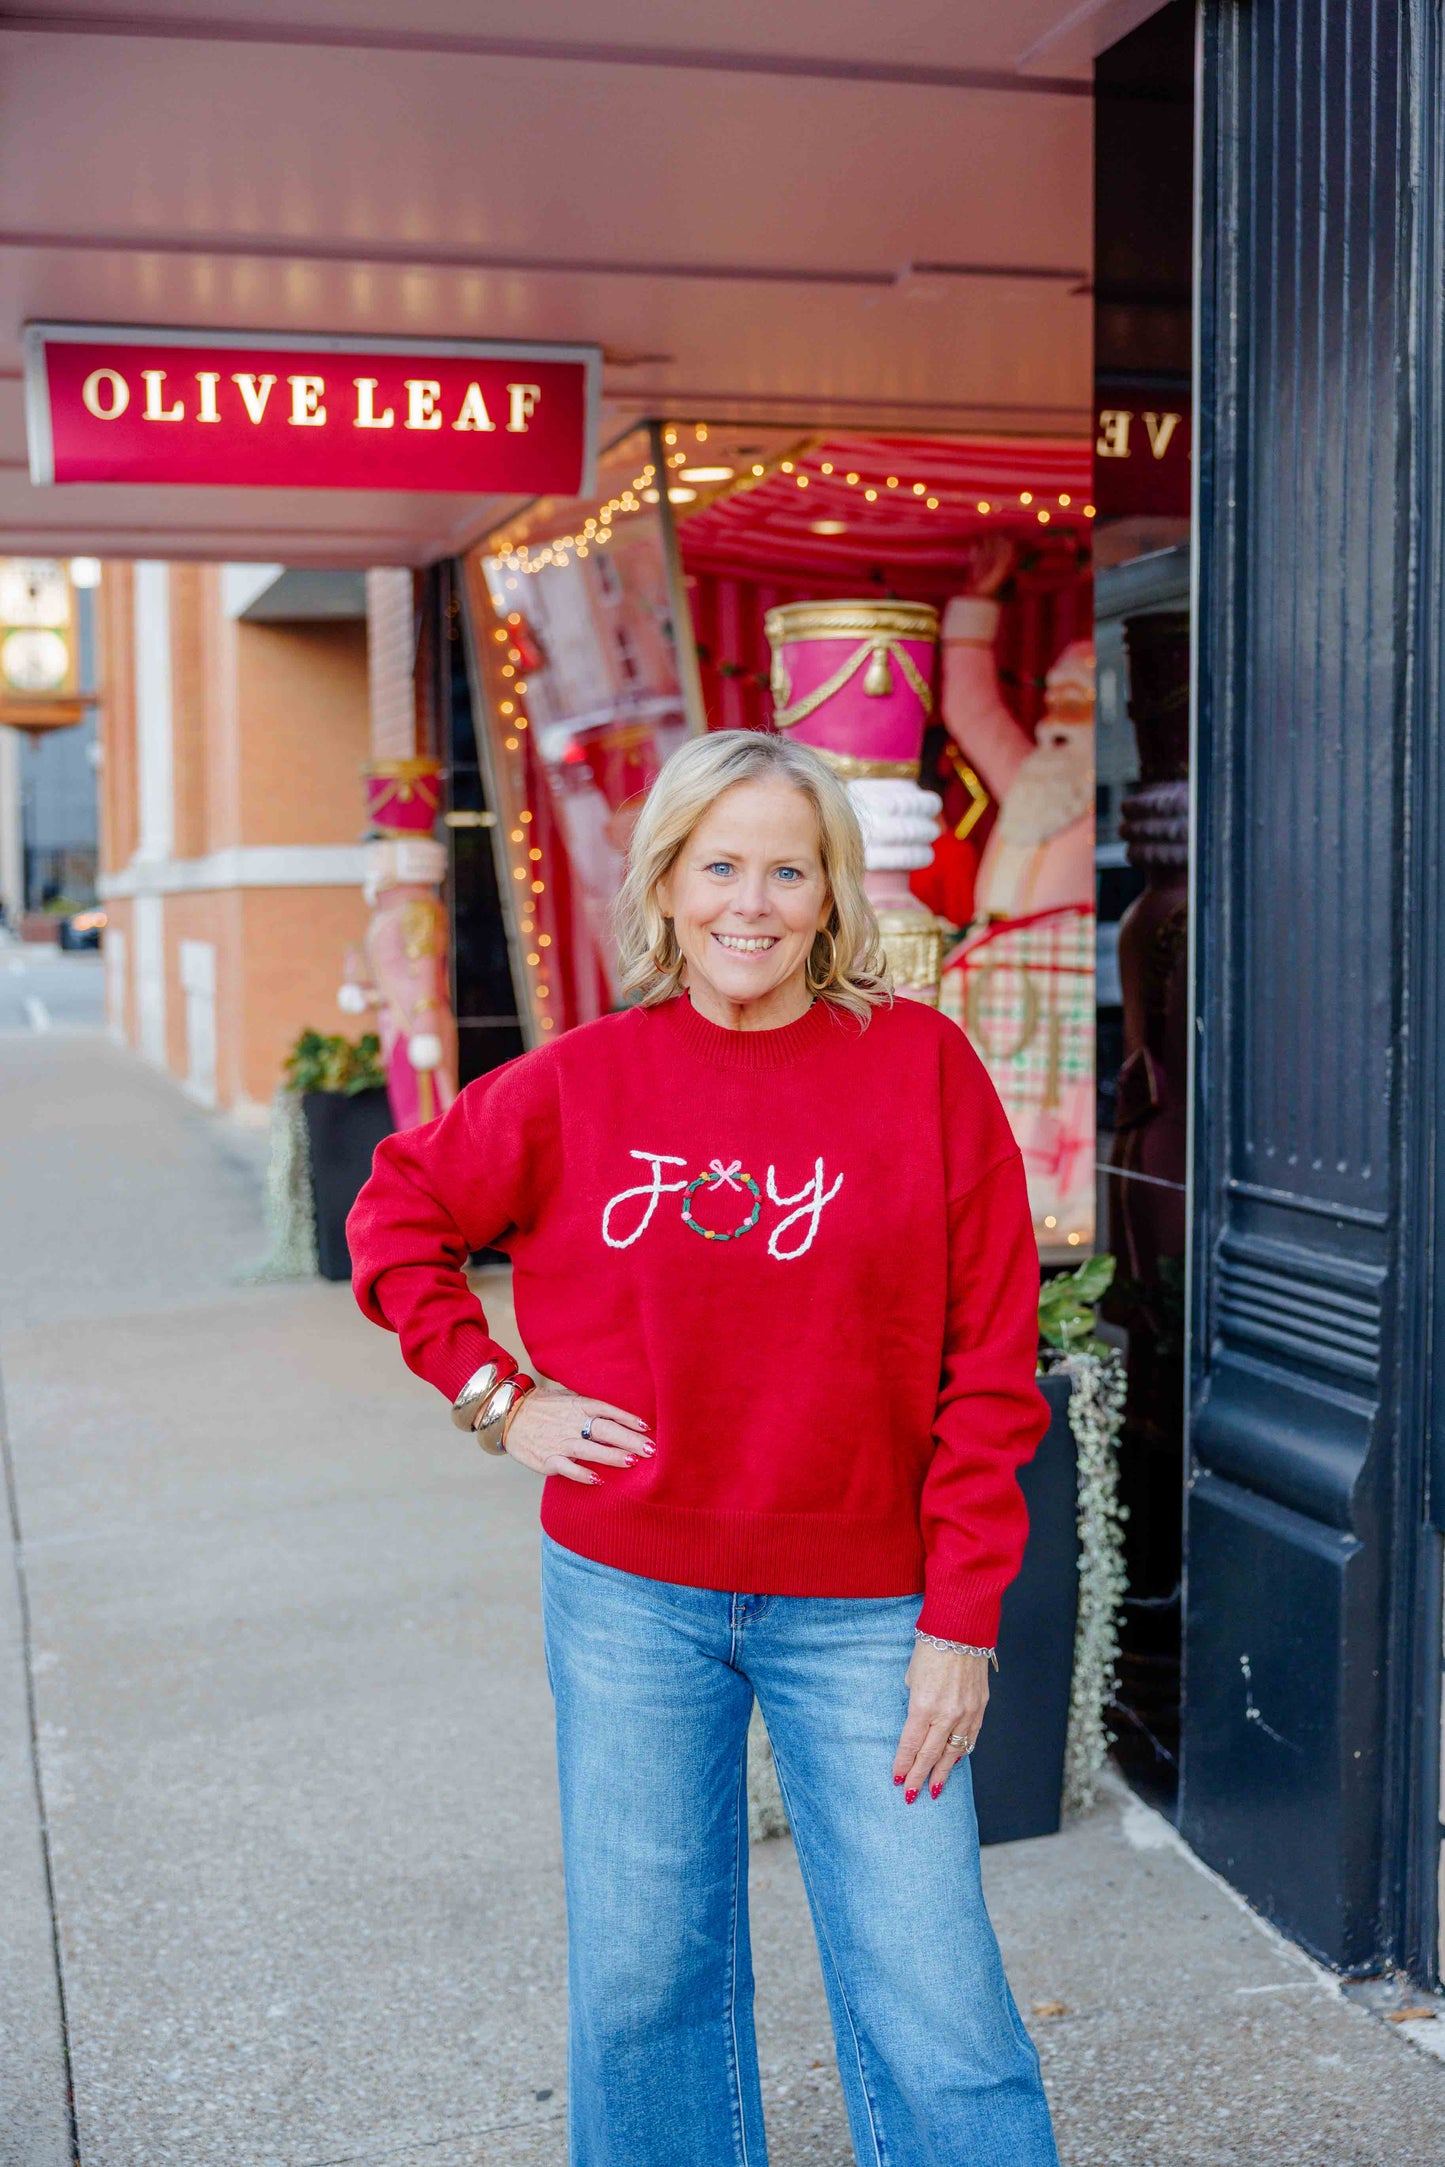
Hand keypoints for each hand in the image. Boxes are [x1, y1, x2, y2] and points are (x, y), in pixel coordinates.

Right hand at [502, 1385, 652, 1484]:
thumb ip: (591, 1406)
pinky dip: (582, 1473)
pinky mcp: (548, 1459)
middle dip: (629, 1439)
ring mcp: (560, 1442)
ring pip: (590, 1449)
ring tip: (632, 1462)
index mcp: (579, 1405)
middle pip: (605, 1430)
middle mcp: (572, 1423)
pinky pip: (567, 1467)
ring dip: (612, 1456)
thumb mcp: (568, 1398)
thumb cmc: (545, 1408)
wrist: (509, 1416)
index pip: (608, 1410)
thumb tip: (621, 1415)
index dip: (628, 1418)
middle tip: (651, 1449)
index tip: (647, 1427)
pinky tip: (598, 1479)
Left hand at [892, 1642, 989, 1802]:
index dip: (903, 1763)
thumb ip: (915, 1702)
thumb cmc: (930, 1648)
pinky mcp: (980, 1707)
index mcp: (924, 1705)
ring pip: (954, 1751)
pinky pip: (970, 1737)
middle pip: (931, 1754)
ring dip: (943, 1771)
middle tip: (911, 1795)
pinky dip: (961, 1752)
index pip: (911, 1744)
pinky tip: (954, 1762)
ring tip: (935, 1789)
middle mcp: (947, 1714)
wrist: (962, 1629)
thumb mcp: (912, 1676)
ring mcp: (967, 1712)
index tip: (896, 1779)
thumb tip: (918, 1720)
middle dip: (919, 1776)